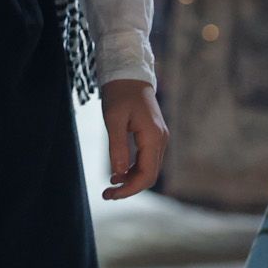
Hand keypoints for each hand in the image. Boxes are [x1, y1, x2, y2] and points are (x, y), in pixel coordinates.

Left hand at [99, 79, 167, 198]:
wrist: (129, 73)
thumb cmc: (119, 93)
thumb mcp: (113, 119)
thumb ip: (117, 146)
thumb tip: (117, 174)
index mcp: (153, 136)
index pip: (146, 174)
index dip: (129, 189)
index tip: (110, 195)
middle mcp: (160, 140)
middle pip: (149, 175)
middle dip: (129, 188)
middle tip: (107, 194)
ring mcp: (159, 138)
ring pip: (149, 169)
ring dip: (131, 180)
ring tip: (110, 184)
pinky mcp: (154, 136)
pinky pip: (147, 160)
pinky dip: (133, 169)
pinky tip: (118, 171)